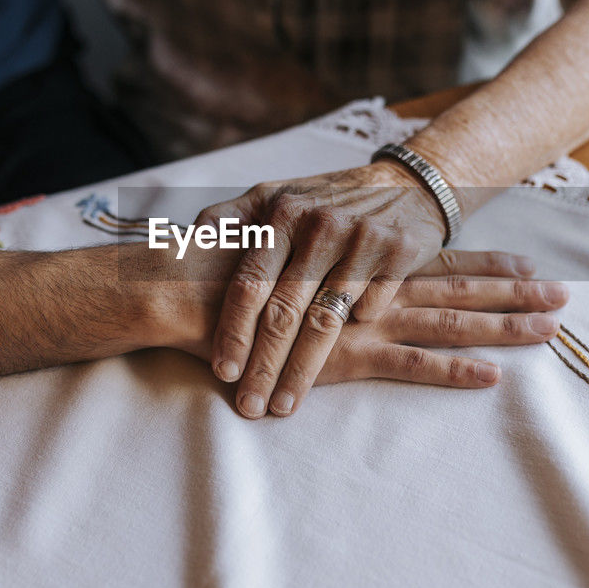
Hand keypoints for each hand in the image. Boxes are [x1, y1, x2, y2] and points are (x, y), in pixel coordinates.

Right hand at [153, 245, 566, 416]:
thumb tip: (326, 248)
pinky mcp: (347, 355)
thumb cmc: (228, 264)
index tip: (530, 265)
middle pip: (457, 288)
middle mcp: (372, 283)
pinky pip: (411, 364)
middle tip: (564, 297)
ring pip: (448, 321)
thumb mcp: (277, 242)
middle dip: (513, 295)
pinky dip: (452, 371)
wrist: (189, 287)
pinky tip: (492, 377)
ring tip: (550, 332)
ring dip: (502, 327)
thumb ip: (308, 248)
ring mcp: (364, 318)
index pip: (437, 260)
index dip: (485, 264)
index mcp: (360, 259)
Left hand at [196, 161, 467, 414]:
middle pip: (284, 311)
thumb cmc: (327, 198)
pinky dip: (355, 336)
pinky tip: (340, 365)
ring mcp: (361, 238)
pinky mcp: (398, 252)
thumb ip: (230, 217)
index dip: (234, 332)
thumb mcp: (275, 194)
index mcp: (282, 213)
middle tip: (249, 406)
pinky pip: (370, 308)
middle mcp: (320, 225)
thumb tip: (183, 241)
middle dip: (263, 365)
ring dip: (303, 370)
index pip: (250, 283)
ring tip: (284, 404)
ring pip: (325, 320)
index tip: (222, 372)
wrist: (405, 181)